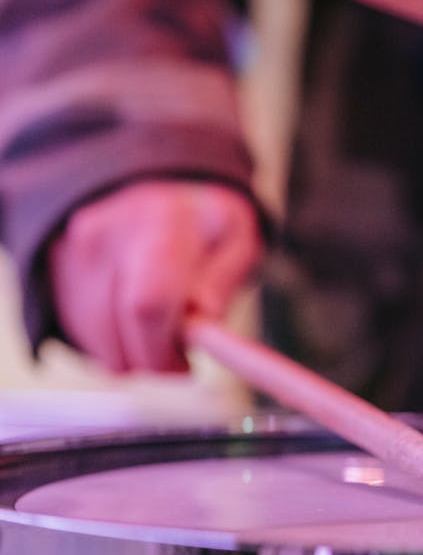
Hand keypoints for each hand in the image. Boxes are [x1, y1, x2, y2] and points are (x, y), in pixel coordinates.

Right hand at [48, 180, 262, 371]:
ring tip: (158, 322)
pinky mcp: (54, 268)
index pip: (146, 305)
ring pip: (97, 344)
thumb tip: (201, 314)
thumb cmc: (201, 224)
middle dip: (152, 358)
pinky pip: (80, 336)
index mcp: (161, 220)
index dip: (163, 351)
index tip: (183, 364)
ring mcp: (74, 251)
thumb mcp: (236, 238)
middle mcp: (107, 233)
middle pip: (116, 336)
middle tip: (177, 348)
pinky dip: (110, 340)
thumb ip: (224, 278)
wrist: (154, 191)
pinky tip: (129, 314)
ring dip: (131, 351)